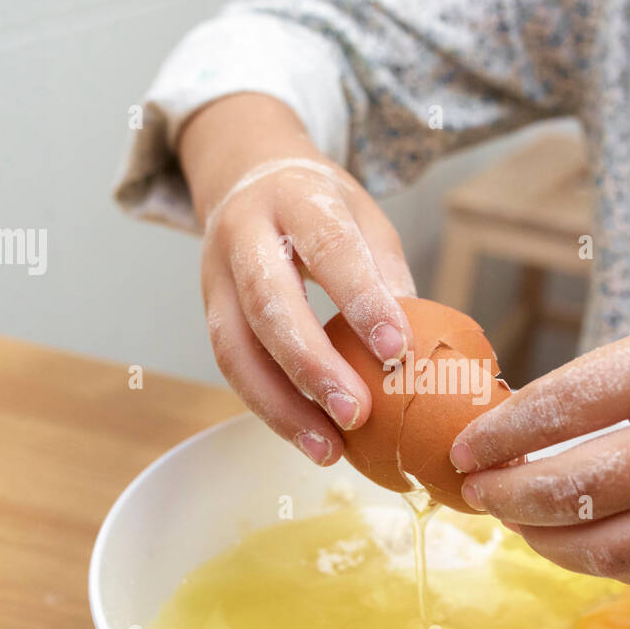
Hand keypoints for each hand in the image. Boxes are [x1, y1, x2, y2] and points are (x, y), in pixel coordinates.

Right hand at [179, 93, 415, 465]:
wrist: (248, 179)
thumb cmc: (322, 207)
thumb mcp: (365, 221)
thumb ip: (387, 277)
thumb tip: (420, 350)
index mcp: (298, 198)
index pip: (330, 248)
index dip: (362, 300)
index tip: (397, 350)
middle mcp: (245, 233)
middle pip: (269, 303)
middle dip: (313, 366)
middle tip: (357, 414)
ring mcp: (216, 274)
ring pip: (236, 348)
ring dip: (282, 406)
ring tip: (329, 449)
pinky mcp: (209, 311)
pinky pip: (233, 367)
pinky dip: (270, 408)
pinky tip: (308, 436)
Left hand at [449, 274, 629, 584]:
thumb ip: (621, 379)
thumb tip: (535, 428)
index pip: (561, 409)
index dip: (499, 436)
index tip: (464, 448)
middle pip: (576, 490)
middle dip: (509, 498)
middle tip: (478, 493)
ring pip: (614, 549)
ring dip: (550, 545)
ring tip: (520, 525)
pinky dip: (610, 563)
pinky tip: (583, 546)